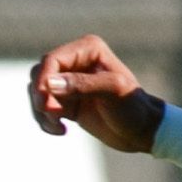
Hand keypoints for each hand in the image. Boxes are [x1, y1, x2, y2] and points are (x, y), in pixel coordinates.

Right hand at [28, 35, 163, 155]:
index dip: (44, 80)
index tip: (45, 105)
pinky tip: (61, 131)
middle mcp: (76, 61)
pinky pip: (43, 106)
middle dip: (42, 97)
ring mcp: (69, 81)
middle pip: (40, 74)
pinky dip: (45, 120)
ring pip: (38, 91)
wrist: (143, 131)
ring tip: (59, 127)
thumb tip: (49, 84)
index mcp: (88, 49)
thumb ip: (82, 85)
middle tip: (54, 117)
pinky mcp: (66, 100)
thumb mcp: (113, 93)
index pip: (53, 60)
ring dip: (42, 111)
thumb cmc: (134, 108)